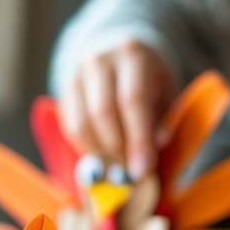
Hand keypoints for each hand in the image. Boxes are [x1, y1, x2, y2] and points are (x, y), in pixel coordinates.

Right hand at [60, 41, 177, 179]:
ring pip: (82, 123)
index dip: (137, 138)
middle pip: (102, 112)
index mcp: (132, 54)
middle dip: (117, 149)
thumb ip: (162, 120)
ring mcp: (77, 74)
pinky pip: (71, 127)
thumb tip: (155, 146)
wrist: (118, 55)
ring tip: (117, 168)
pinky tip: (103, 156)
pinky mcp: (64, 91)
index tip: (142, 170)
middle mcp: (100, 60)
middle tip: (128, 175)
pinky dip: (87, 148)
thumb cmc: (148, 80)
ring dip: (100, 153)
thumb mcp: (165, 93)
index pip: (132, 100)